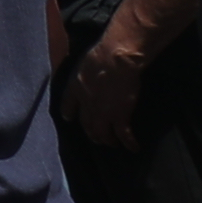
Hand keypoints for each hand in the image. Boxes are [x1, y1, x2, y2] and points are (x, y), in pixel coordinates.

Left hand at [66, 33, 150, 149]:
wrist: (115, 60)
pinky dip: (129, 143)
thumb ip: (83, 74)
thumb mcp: (83, 64)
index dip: (69, 113)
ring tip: (113, 143)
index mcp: (75, 88)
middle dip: (92, 133)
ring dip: (107, 140)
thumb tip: (86, 73)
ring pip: (102, 134)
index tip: (70, 118)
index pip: (67, 105)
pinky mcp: (120, 117)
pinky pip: (123, 135)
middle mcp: (86, 104)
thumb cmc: (101, 55)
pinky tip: (134, 148)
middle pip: (86, 124)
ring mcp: (102, 113)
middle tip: (97, 137)